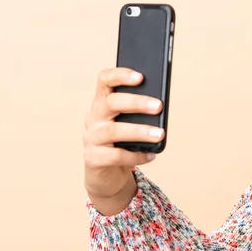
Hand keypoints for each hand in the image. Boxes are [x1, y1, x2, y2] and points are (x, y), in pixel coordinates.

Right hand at [83, 67, 162, 201]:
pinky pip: (115, 156)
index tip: (140, 77)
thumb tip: (159, 106)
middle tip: (158, 106)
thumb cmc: (123, 143)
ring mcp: (91, 139)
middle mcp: (94, 118)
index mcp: (102, 103)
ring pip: (113, 131)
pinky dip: (136, 155)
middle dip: (136, 103)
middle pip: (110, 103)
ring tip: (160, 134)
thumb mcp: (130, 124)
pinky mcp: (93, 159)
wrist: (108, 174)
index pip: (104, 81)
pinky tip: (151, 155)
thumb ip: (140, 113)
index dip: (120, 75)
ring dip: (139, 131)